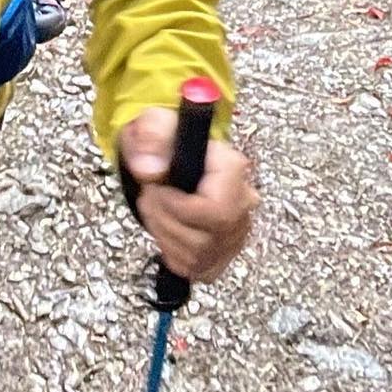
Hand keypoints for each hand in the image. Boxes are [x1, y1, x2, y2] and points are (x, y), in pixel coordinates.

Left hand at [118, 106, 257, 282]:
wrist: (171, 152)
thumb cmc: (168, 138)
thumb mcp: (155, 122)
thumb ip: (151, 137)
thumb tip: (149, 170)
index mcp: (233, 169)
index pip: (217, 209)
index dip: (178, 207)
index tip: (156, 190)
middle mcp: (243, 203)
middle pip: (205, 238)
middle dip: (165, 221)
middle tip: (148, 197)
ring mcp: (237, 231)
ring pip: (198, 256)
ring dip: (163, 235)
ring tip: (154, 209)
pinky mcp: (225, 252)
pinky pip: (196, 269)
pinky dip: (172, 254)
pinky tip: (166, 227)